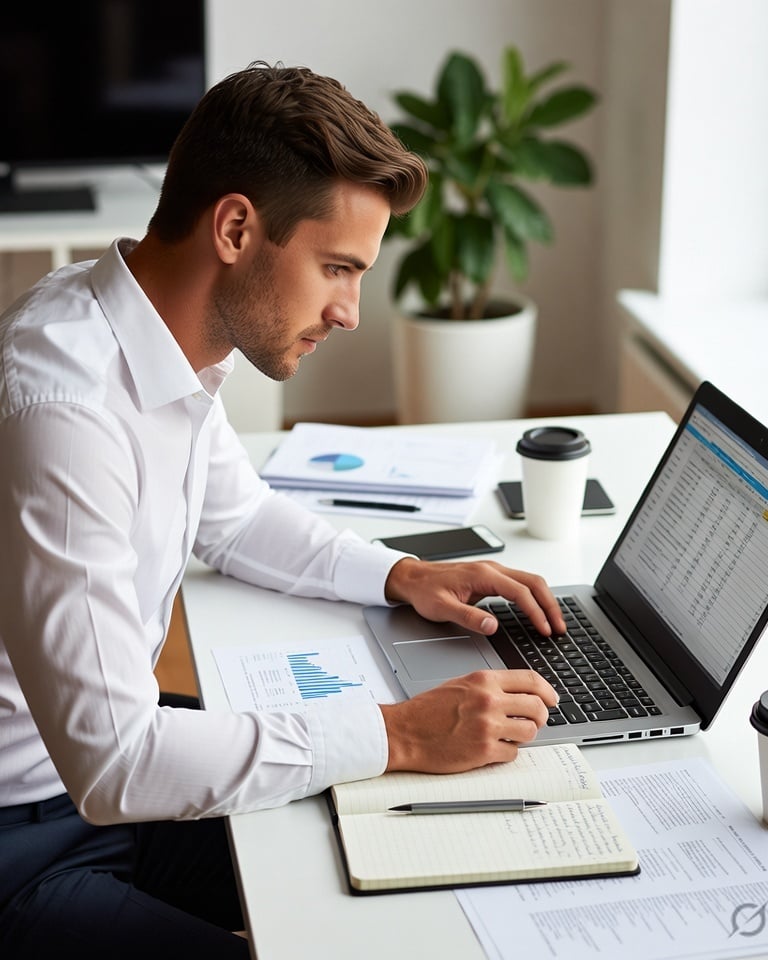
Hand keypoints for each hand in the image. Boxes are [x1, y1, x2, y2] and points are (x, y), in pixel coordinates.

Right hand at [380, 669, 557, 772]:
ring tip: (509, 735)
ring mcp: (488, 726)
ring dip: (524, 735)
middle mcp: (489, 700)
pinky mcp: (484, 751)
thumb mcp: (461, 685)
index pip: (531, 680)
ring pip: (530, 731)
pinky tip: (492, 748)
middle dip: (541, 716)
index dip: (547, 691)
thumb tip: (521, 694)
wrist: (404, 732)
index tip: (552, 699)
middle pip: (537, 707)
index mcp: (484, 680)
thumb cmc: (428, 710)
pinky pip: (513, 753)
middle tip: (535, 721)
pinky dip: (507, 752)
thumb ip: (491, 687)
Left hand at [384, 557, 565, 636]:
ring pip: (530, 581)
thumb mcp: (441, 608)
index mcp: (483, 575)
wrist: (413, 578)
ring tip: (554, 623)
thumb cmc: (425, 591)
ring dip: (545, 600)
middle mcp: (492, 570)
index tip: (546, 630)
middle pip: (534, 583)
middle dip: (550, 605)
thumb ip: (468, 617)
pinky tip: (538, 612)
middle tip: (560, 628)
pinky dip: (534, 597)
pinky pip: (521, 584)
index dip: (536, 612)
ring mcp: (493, 572)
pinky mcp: (491, 577)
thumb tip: (492, 626)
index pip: (520, 592)